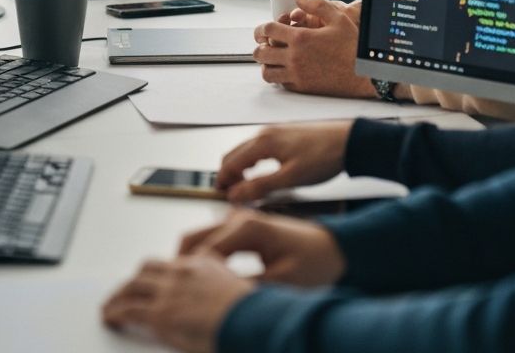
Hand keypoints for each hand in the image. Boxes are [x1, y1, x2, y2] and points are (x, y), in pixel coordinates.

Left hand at [102, 254, 252, 352]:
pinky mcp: (161, 313)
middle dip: (134, 279)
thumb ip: (220, 286)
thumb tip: (215, 301)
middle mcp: (182, 271)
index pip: (172, 263)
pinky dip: (115, 312)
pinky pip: (128, 309)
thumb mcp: (237, 290)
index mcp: (202, 263)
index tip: (152, 280)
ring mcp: (170, 291)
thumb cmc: (250, 313)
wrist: (250, 319)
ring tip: (111, 305)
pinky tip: (109, 318)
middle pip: (147, 268)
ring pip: (132, 285)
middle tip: (126, 290)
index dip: (158, 273)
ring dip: (119, 295)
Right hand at [179, 208, 345, 286]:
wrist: (335, 249)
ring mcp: (240, 219)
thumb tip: (218, 297)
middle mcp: (240, 217)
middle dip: (183, 265)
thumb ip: (246, 286)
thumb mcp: (282, 281)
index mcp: (248, 226)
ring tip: (191, 290)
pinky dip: (203, 258)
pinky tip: (207, 279)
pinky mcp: (242, 227)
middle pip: (194, 237)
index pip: (205, 250)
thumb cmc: (316, 261)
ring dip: (192, 261)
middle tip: (179, 294)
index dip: (193, 275)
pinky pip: (212, 240)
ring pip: (200, 237)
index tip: (187, 296)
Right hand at [215, 122, 351, 202]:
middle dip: (228, 174)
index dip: (223, 180)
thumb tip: (236, 194)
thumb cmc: (324, 157)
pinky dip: (252, 162)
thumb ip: (261, 186)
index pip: (231, 162)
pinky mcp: (285, 134)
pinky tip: (263, 173)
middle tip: (230, 194)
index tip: (221, 195)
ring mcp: (276, 131)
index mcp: (263, 142)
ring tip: (245, 187)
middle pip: (235, 154)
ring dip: (240, 168)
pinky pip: (259, 148)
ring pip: (247, 150)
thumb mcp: (291, 178)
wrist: (349, 141)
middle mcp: (266, 133)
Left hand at [252, 0, 372, 97]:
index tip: (263, 30)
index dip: (261, 28)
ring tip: (273, 58)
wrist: (364, 73)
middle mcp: (295, 58)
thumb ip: (316, 5)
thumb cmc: (352, 45)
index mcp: (301, 38)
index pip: (267, 30)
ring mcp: (297, 75)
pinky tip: (287, 69)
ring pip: (267, 72)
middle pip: (261, 53)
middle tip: (265, 44)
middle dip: (260, 46)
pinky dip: (279, 76)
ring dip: (266, 64)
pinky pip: (280, 84)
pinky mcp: (303, 88)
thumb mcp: (337, 18)